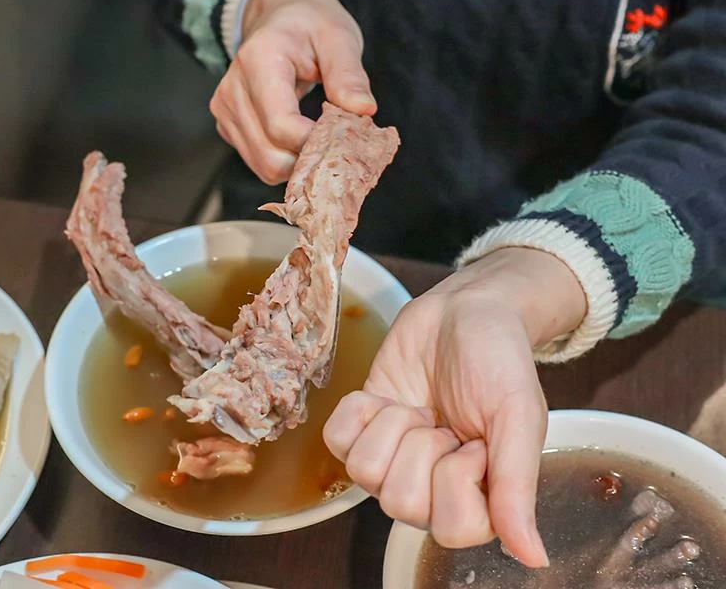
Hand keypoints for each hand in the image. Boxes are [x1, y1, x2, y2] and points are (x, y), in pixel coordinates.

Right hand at [210, 0, 375, 184]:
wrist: (279, 20)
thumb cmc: (310, 26)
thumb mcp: (338, 38)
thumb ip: (349, 75)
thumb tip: (363, 111)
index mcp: (258, 61)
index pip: (281, 125)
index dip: (316, 142)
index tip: (346, 136)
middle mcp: (233, 90)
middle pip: (272, 156)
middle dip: (311, 159)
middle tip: (339, 144)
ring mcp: (226, 112)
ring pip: (266, 167)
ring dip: (300, 165)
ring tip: (323, 142)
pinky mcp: (229, 128)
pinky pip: (261, 164)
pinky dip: (288, 163)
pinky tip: (305, 143)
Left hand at [323, 248, 586, 567]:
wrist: (465, 311)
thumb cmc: (499, 360)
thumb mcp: (518, 417)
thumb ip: (518, 486)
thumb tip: (533, 558)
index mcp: (478, 495)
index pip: (451, 529)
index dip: (455, 480)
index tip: (472, 442)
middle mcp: (430, 487)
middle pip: (400, 504)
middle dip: (421, 446)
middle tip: (442, 419)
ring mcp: (391, 459)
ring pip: (364, 473)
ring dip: (392, 425)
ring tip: (418, 406)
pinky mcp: (360, 430)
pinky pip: (336, 442)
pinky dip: (359, 410)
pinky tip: (385, 397)